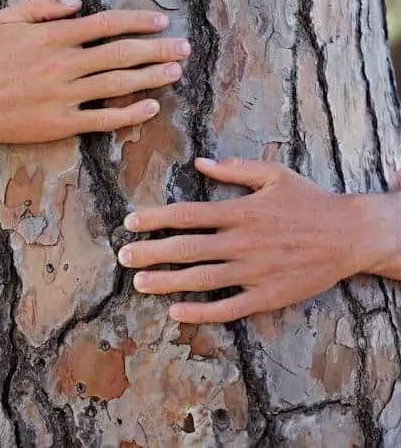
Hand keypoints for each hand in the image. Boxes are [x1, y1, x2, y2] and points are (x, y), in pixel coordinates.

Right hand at [0, 0, 190, 143]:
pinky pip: (103, 118)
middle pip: (122, 53)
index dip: (138, 23)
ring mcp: (63, 95)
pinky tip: (150, 107)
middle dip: (158, 49)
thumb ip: (41, 6)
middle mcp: (64, 63)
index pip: (107, 24)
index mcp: (53, 35)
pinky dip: (130, 113)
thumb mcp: (5, 19)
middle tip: (184, 48)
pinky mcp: (59, 124)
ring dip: (152, 76)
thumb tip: (77, 4)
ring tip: (176, 72)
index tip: (161, 23)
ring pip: (119, 83)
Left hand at [117, 158, 400, 323]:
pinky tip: (176, 312)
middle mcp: (242, 242)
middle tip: (123, 258)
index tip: (130, 223)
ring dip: (166, 282)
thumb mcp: (275, 175)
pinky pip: (228, 307)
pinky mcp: (267, 296)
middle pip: (186, 249)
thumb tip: (199, 162)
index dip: (155, 219)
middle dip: (150, 253)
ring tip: (139, 283)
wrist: (351, 235)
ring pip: (200, 279)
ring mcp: (253, 271)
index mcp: (240, 211)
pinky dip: (201, 311)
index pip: (187, 214)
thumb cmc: (310, 201)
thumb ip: (235, 170)